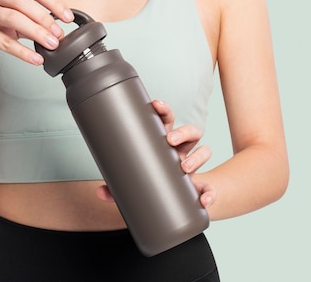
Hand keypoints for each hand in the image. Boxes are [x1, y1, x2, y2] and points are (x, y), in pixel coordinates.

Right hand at [0, 0, 73, 64]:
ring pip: (12, 19)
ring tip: (51, 45)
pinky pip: (3, 42)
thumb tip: (59, 28)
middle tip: (58, 34)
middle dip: (44, 18)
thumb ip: (33, 17)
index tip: (67, 17)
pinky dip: (22, 51)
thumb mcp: (13, 16)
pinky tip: (35, 59)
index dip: (53, 1)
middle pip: (21, 1)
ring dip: (36, 32)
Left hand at [96, 100, 215, 208]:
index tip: (156, 104)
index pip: (167, 121)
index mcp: (164, 144)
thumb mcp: (133, 185)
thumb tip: (100, 192)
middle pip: (191, 131)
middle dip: (182, 132)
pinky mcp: (202, 186)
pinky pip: (210, 189)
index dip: (164, 110)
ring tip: (184, 167)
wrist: (171, 204)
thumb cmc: (151, 185)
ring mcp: (193, 166)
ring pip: (205, 150)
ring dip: (198, 156)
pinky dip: (209, 194)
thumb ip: (116, 189)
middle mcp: (182, 151)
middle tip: (170, 140)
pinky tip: (203, 200)